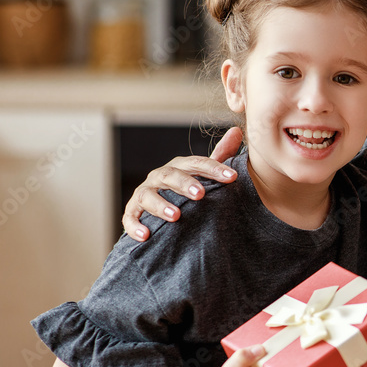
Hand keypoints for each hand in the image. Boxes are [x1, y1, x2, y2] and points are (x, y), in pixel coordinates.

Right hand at [122, 127, 242, 241]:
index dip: (214, 169)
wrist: (162, 209)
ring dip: (161, 205)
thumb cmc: (187, 189)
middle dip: (184, 183)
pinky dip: (135, 226)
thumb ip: (220, 156)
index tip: (233, 177)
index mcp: (179, 167)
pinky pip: (129, 218)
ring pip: (147, 195)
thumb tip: (237, 131)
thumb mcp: (203, 174)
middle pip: (170, 175)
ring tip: (176, 216)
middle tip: (200, 194)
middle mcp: (159, 176)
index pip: (197, 163)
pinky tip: (146, 235)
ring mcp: (144, 193)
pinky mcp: (132, 212)